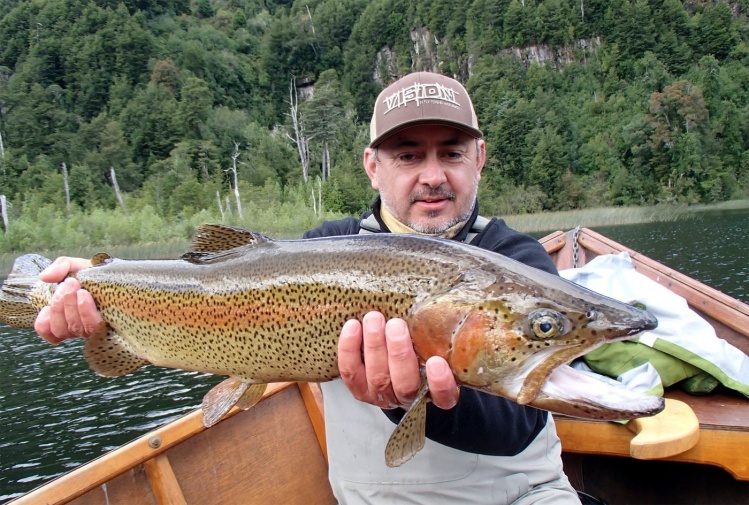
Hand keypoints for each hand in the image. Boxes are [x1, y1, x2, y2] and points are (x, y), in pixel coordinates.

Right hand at [33, 257, 101, 344]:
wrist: (116, 274)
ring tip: (81, 289)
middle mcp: (76, 327)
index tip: (47, 305)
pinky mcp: (108, 326)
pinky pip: (92, 329)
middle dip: (61, 304)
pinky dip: (85, 314)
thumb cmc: (92, 273)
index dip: (45, 321)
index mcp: (63, 317)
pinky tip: (84, 298)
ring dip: (74, 308)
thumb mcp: (74, 266)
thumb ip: (59, 268)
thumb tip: (44, 277)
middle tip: (69, 283)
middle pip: (61, 329)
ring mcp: (92, 329)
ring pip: (76, 329)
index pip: (46, 330)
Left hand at [337, 311, 458, 409]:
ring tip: (374, 318)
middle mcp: (409, 397)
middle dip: (398, 354)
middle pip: (405, 384)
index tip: (437, 362)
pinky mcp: (359, 388)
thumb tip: (453, 295)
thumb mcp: (437, 343)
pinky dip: (349, 349)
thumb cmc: (423, 348)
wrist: (397, 362)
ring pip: (377, 377)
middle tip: (396, 325)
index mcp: (436, 391)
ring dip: (374, 346)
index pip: (444, 396)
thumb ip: (441, 332)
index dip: (440, 383)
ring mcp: (382, 395)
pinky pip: (350, 372)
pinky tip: (352, 326)